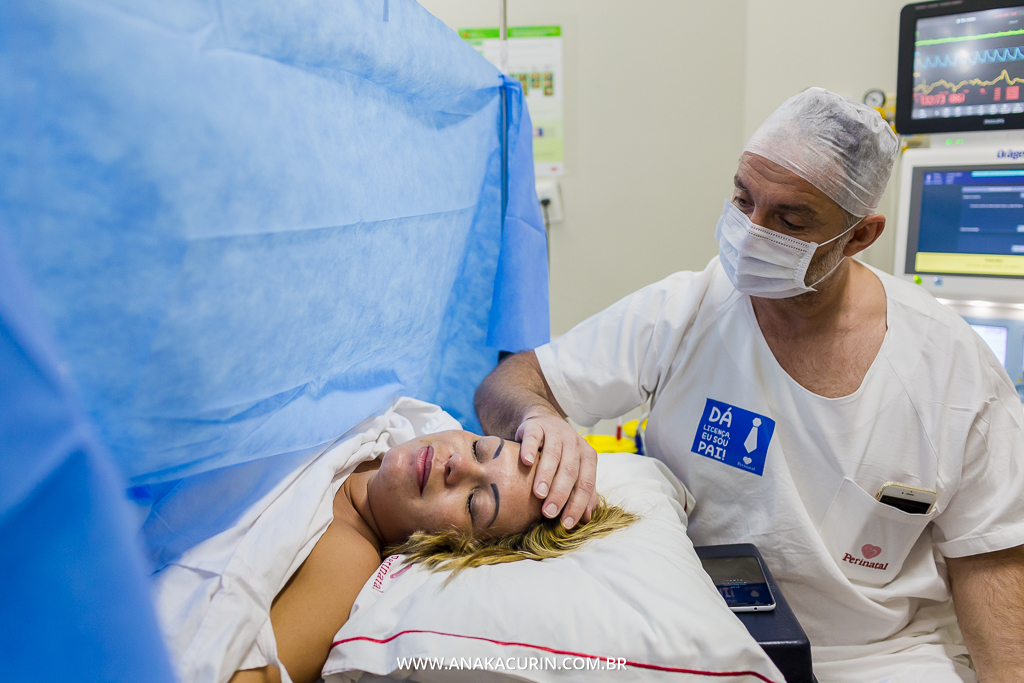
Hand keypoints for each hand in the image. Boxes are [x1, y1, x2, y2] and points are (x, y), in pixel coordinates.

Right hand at [516, 413, 598, 528]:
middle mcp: (574, 443)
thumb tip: (586, 519)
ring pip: (553, 455)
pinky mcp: (536, 426)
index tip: (566, 524)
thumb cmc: (561, 454)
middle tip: (549, 513)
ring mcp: (556, 432)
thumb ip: (583, 492)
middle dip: (560, 494)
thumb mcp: (575, 470)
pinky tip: (526, 462)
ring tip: (539, 494)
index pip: (586, 484)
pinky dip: (530, 449)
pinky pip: (534, 438)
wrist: (544, 422)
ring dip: (546, 475)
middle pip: (570, 471)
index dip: (577, 504)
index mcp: (587, 456)